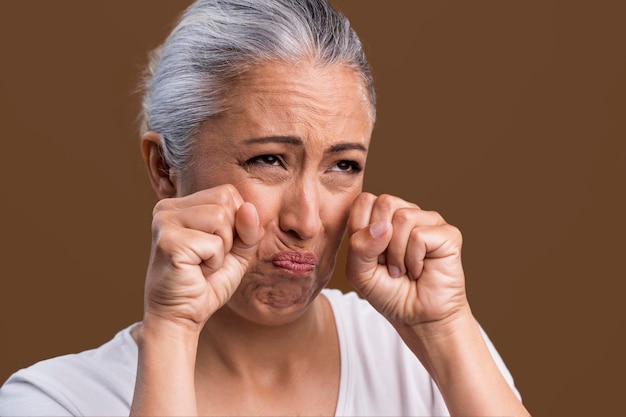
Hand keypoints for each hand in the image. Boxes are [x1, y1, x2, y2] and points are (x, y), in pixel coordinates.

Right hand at [143, 184, 262, 329]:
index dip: (237, 222)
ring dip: (222, 249)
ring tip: (203, 264)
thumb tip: (248, 207)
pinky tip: (196, 272)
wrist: (181, 317)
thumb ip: (248, 229)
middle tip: (209, 258)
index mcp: (180, 205)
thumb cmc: (207, 284)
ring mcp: (164, 222)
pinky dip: (214, 262)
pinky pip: (214, 243)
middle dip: (230, 235)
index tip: (217, 247)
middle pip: (225, 200)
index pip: (227, 192)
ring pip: (221, 218)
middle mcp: (167, 208)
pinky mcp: (168, 241)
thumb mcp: (237, 252)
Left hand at [346, 193, 466, 326]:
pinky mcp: (448, 234)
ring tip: (403, 269)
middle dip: (380, 242)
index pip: (363, 201)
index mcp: (383, 216)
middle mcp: (407, 213)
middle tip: (389, 264)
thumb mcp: (359, 272)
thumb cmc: (389, 292)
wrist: (417, 318)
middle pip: (384, 203)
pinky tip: (419, 270)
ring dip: (397, 254)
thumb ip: (359, 246)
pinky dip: (413, 260)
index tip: (370, 255)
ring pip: (402, 218)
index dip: (360, 230)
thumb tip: (383, 225)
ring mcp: (429, 221)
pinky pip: (419, 236)